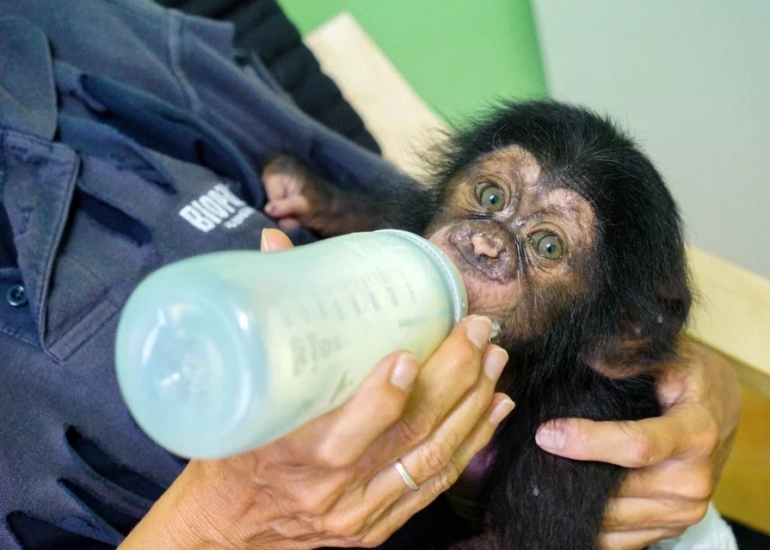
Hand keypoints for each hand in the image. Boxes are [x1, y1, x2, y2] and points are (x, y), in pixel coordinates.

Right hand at [121, 229, 513, 549]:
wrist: (226, 529)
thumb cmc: (228, 457)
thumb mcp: (236, 394)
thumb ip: (262, 318)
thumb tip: (275, 246)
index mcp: (291, 457)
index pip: (345, 434)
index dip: (383, 397)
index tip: (409, 353)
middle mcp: (332, 489)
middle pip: (408, 434)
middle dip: (454, 378)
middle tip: (476, 330)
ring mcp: (360, 510)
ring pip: (432, 457)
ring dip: (473, 405)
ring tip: (494, 360)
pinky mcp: (377, 524)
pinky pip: (434, 483)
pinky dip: (471, 443)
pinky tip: (495, 410)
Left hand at [535, 340, 740, 549]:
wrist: (720, 413)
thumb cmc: (689, 378)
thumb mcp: (667, 356)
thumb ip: (629, 356)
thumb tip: (589, 357)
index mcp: (696, 433)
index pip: (637, 446)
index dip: (588, 442)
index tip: (546, 433)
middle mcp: (695, 480)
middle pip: (620, 492)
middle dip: (571, 475)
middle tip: (532, 456)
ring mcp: (685, 511)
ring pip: (615, 520)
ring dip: (576, 502)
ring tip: (542, 476)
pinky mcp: (672, 528)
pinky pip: (623, 540)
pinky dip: (589, 525)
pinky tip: (563, 502)